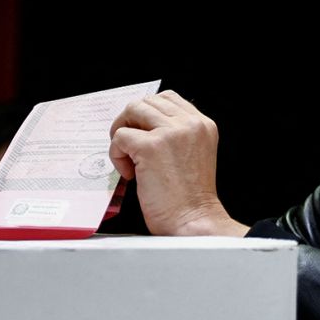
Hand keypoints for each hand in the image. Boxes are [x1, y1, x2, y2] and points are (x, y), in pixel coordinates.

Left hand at [109, 91, 245, 236]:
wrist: (193, 221)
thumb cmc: (190, 198)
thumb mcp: (195, 154)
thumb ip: (178, 135)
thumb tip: (144, 125)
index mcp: (202, 124)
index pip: (168, 98)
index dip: (148, 113)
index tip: (141, 130)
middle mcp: (189, 124)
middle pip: (147, 102)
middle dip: (131, 121)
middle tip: (128, 144)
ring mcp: (169, 133)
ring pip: (132, 111)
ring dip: (122, 133)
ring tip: (128, 157)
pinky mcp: (150, 147)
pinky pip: (120, 137)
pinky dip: (117, 155)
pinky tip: (131, 173)